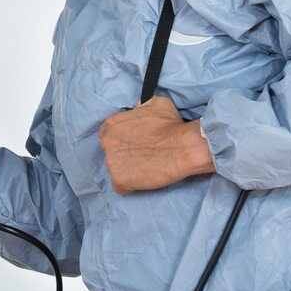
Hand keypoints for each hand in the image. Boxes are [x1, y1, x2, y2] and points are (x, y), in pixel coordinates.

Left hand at [99, 95, 215, 193]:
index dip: (122, 140)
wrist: (183, 147)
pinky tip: (143, 180)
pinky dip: (130, 186)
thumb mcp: (154, 103)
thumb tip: (138, 107)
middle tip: (142, 156)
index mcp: (112, 124)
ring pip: (115, 169)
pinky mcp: (119, 180)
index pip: (108, 134)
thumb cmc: (172, 125)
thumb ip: (139, 105)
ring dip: (127, 170)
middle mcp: (107, 142)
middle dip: (123, 154)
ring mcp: (111, 162)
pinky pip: (120, 187)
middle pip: (110, 151)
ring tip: (145, 168)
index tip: (134, 144)